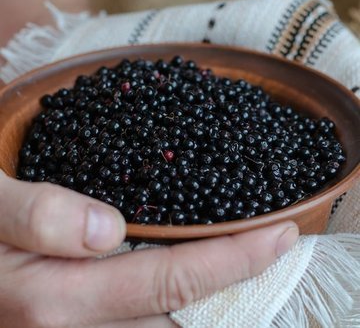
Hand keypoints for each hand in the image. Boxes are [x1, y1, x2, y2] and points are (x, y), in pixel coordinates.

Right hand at [0, 171, 297, 326]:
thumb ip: (35, 214)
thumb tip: (105, 228)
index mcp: (54, 298)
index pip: (172, 280)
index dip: (234, 260)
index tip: (279, 235)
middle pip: (181, 319)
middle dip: (237, 291)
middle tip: (274, 252)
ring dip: (211, 303)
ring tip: (245, 266)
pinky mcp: (72, 326)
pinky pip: (137, 324)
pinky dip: (171, 306)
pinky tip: (185, 282)